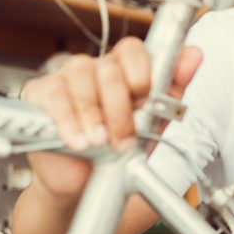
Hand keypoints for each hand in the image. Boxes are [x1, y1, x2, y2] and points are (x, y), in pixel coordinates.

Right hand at [21, 37, 202, 200]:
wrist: (87, 183)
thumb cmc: (120, 147)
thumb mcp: (154, 120)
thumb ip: (173, 87)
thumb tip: (194, 54)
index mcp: (124, 69)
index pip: (133, 50)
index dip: (141, 75)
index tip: (145, 102)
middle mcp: (95, 67)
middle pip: (109, 70)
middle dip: (121, 110)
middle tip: (123, 139)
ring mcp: (65, 77)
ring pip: (81, 77)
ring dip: (95, 117)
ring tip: (100, 143)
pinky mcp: (39, 93)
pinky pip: (54, 95)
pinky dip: (68, 121)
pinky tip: (79, 141)